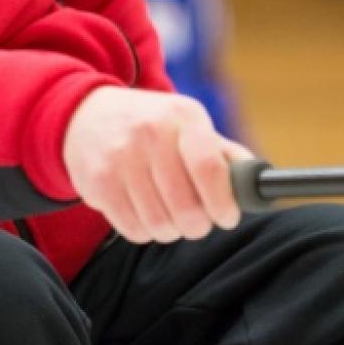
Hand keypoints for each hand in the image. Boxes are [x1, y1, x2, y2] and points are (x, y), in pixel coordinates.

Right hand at [63, 86, 252, 242]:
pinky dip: (144, 230)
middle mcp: (149, 132)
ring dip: (170, 229)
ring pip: (160, 224)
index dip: (223, 203)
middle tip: (196, 221)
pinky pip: (133, 229)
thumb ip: (224, 153)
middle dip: (197, 224)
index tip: (226, 217)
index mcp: (181, 116)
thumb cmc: (150, 125)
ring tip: (167, 213)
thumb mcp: (187, 123)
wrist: (85, 113)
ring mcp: (119, 156)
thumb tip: (258, 184)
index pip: (209, 168)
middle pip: (186, 207)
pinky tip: (142, 210)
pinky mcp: (97, 181)